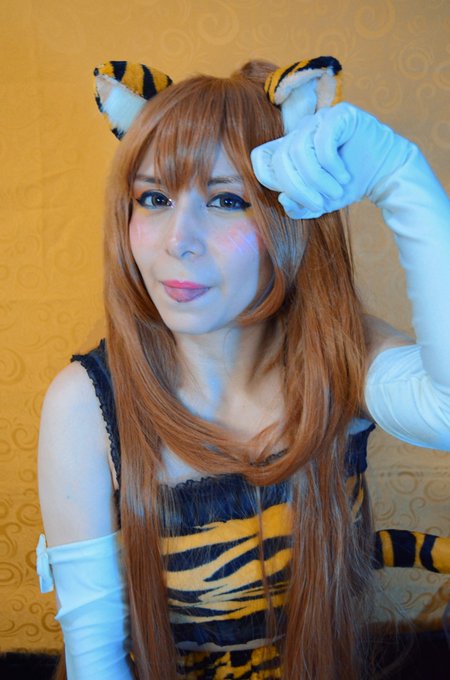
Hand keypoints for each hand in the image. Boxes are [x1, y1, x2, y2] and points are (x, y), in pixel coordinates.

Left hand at [251, 102, 410, 218]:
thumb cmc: (349, 185)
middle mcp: (300, 131)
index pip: (261, 158)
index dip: (270, 179)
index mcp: (289, 149)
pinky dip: (331, 165)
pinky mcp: (338, 114)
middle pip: (281, 159)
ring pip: (300, 150)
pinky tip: (344, 176)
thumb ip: (299, 206)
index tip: (291, 197)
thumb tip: (283, 198)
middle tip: (318, 205)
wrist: (384, 174)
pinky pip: (322, 140)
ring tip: (336, 191)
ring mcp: (318, 120)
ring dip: (318, 179)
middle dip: (299, 188)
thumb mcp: (320, 203)